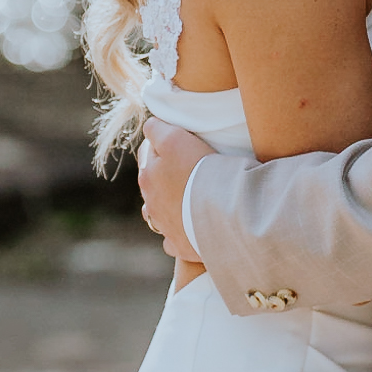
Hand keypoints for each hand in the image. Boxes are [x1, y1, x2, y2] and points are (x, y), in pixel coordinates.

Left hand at [137, 118, 209, 263]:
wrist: (223, 213)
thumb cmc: (201, 171)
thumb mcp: (176, 139)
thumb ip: (157, 129)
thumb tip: (149, 126)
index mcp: (148, 175)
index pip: (148, 152)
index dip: (163, 144)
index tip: (179, 141)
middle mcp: (151, 202)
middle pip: (151, 183)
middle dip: (163, 175)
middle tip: (187, 168)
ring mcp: (164, 226)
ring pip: (156, 213)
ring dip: (165, 205)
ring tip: (185, 199)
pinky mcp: (179, 246)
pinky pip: (171, 240)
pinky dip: (176, 233)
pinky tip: (188, 227)